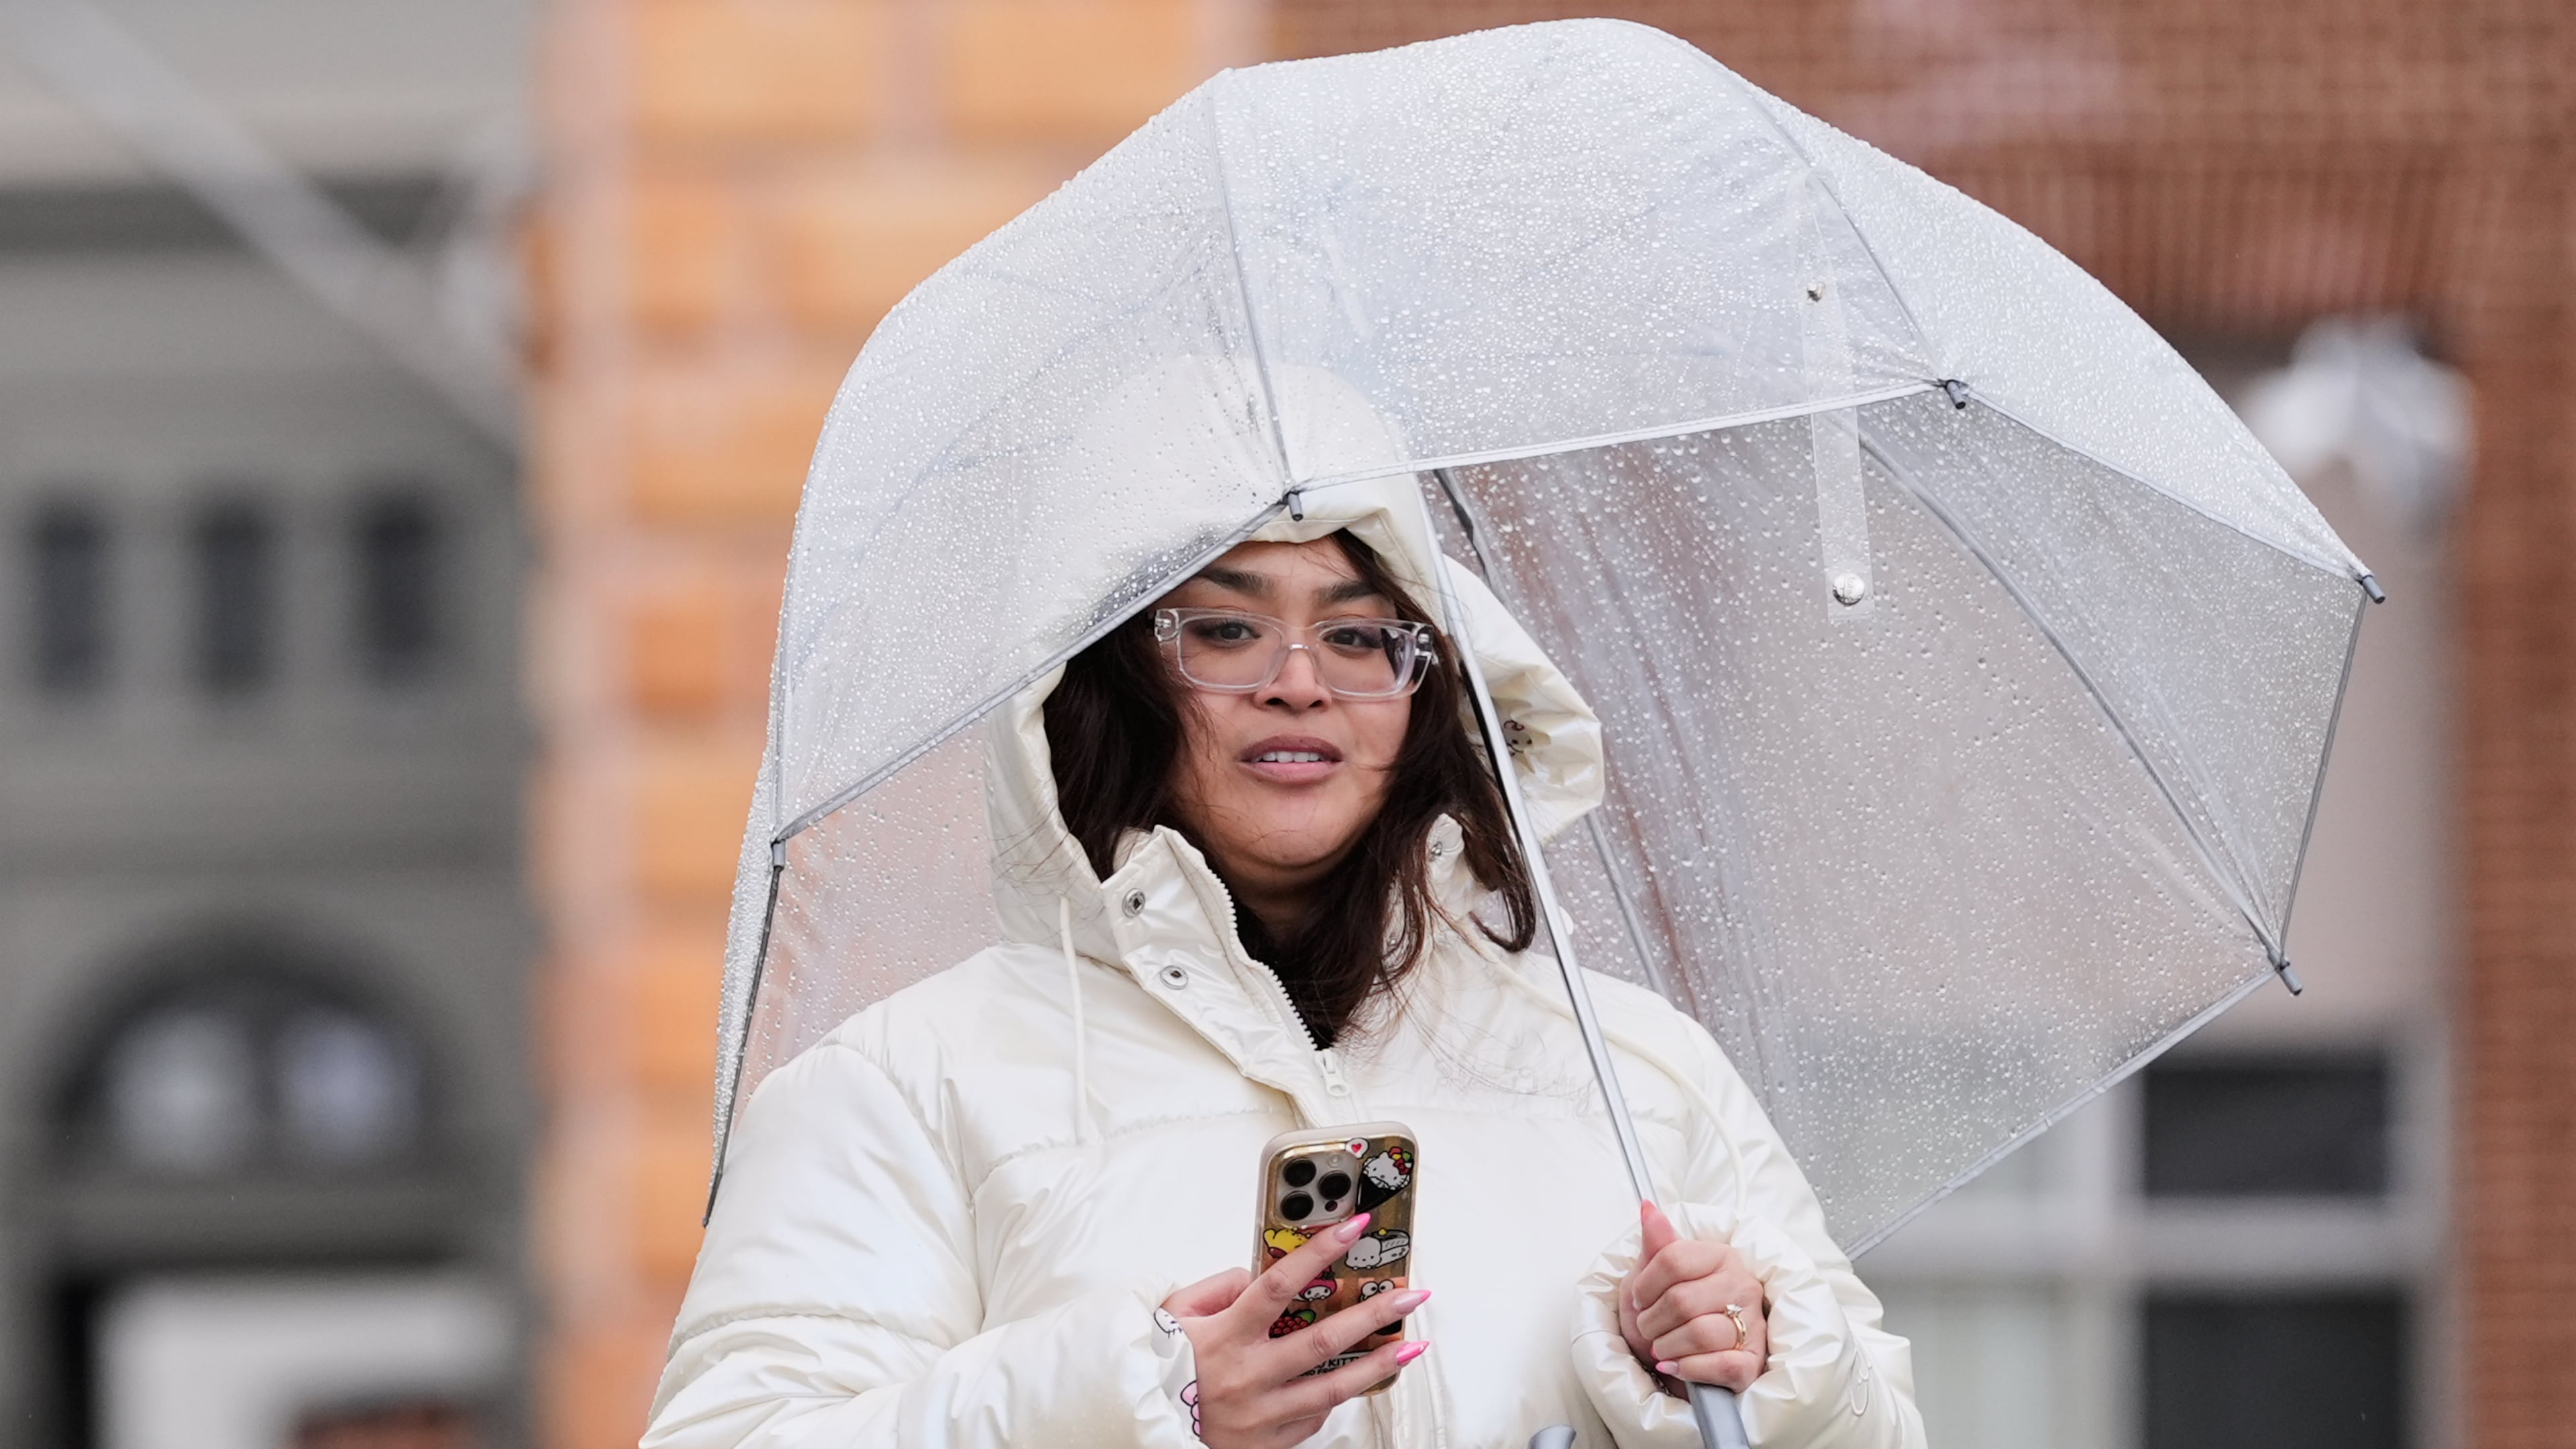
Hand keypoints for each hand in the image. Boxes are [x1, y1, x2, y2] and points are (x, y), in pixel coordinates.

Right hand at [1160, 1213, 1429, 1448]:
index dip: (1318, 1253)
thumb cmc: (1162, 1364)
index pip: (1278, 1285)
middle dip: (1373, 1315)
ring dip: (1378, 1364)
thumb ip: (1220, 1286)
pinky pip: (1314, 1418)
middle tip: (1411, 1295)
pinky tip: (1359, 1380)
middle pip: (1322, 1342)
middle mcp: (1247, 1377)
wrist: (1145, 1424)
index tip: (1352, 1228)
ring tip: (1412, 1345)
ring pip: (1333, 1388)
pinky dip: (1336, 1397)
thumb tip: (1262, 1276)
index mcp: (1223, 1337)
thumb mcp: (1176, 1313)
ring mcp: (1262, 1415)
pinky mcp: (1270, 1444)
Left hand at [1618, 1201, 1767, 1393]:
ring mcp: (1752, 1323)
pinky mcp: (1753, 1360)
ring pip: (1700, 1334)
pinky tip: (1675, 1365)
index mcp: (1719, 1255)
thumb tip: (1647, 1207)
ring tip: (1660, 1348)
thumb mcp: (1652, 1276)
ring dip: (1667, 1347)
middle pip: (1682, 1300)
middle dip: (1651, 1321)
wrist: (1681, 1359)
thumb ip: (1656, 1244)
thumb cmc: (1667, 1313)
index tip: (1638, 1299)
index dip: (1645, 1285)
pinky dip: (1689, 1369)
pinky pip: (1722, 1366)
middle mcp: (1741, 1284)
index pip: (1673, 1259)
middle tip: (1647, 1329)